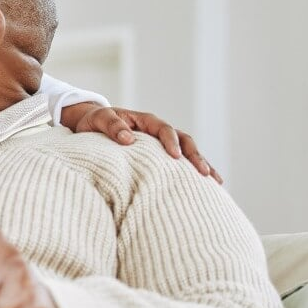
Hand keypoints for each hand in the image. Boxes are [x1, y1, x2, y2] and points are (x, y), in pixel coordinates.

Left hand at [61, 103, 222, 183]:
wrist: (91, 125)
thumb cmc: (95, 122)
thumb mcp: (99, 119)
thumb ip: (112, 126)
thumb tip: (128, 139)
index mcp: (145, 121)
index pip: (164, 130)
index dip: (171, 142)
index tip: (175, 157)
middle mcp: (157, 131)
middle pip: (184, 140)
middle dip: (195, 156)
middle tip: (204, 173)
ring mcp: (161, 143)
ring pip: (187, 152)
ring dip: (202, 164)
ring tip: (216, 182)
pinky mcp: (160, 156)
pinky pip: (180, 163)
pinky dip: (192, 173)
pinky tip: (206, 187)